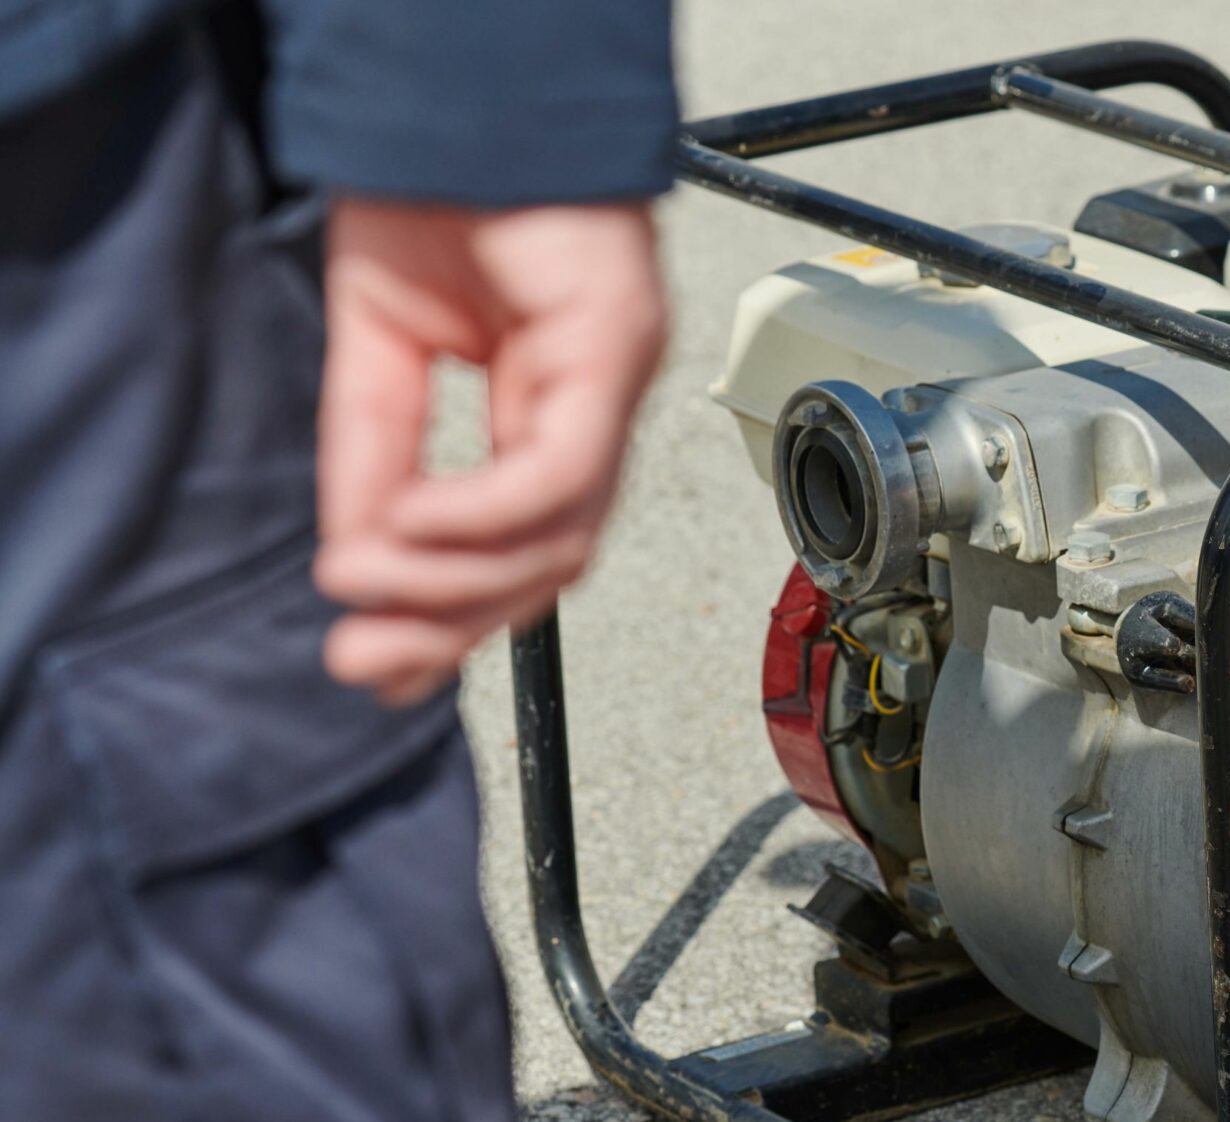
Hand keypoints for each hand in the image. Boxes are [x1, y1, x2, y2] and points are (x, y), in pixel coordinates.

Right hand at [313, 199, 666, 703]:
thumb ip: (376, 453)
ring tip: (367, 585)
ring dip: (458, 581)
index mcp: (550, 406)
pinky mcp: (611, 346)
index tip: (384, 662)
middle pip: (553, 563)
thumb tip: (360, 558)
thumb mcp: (380, 347)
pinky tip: (413, 525)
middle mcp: (596, 403)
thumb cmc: (439, 193)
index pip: (527, 546)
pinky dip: (483, 512)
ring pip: (564, 534)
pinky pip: (558, 468)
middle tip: (367, 662)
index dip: (459, 615)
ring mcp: (614, 377)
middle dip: (454, 626)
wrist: (460, 95)